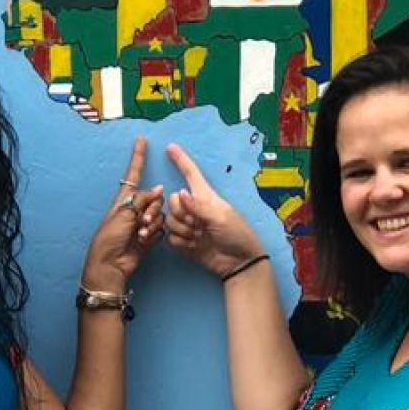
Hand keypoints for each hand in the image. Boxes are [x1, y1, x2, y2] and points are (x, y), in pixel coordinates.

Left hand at [81, 136, 165, 291]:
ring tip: (141, 235)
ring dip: (153, 224)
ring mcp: (143, 222)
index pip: (134, 174)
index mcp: (124, 199)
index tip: (141, 139)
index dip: (138, 157)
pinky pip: (162, 228)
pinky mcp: (150, 236)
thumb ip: (143, 199)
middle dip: (152, 209)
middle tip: (142, 222)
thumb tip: (160, 189)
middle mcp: (135, 208)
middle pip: (155, 197)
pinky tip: (145, 241)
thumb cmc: (110, 237)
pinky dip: (155, 234)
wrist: (110, 264)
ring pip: (160, 214)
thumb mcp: (123, 213)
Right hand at [163, 143, 266, 278]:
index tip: (171, 147)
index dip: (181, 160)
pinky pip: (170, 237)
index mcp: (205, 197)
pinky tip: (194, 246)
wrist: (239, 262)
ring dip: (182, 230)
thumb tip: (180, 193)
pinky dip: (181, 243)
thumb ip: (198, 206)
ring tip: (198, 237)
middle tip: (197, 225)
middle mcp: (194, 208)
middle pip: (173, 201)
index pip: (191, 174)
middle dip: (181, 213)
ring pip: (169, 220)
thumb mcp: (220, 217)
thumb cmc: (236, 234)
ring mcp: (189, 225)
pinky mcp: (184, 242)